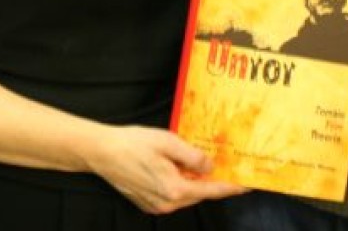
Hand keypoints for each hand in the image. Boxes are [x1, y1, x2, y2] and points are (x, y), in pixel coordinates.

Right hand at [87, 125, 243, 213]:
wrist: (100, 151)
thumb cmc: (132, 143)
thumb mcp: (167, 141)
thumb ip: (193, 156)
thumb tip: (210, 167)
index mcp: (175, 189)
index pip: (212, 190)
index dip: (231, 186)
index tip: (247, 185)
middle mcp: (167, 203)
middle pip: (198, 193)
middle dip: (208, 180)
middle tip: (217, 164)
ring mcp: (156, 206)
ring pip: (184, 195)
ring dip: (190, 180)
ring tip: (186, 160)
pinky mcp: (146, 203)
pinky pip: (171, 196)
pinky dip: (176, 184)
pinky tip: (169, 167)